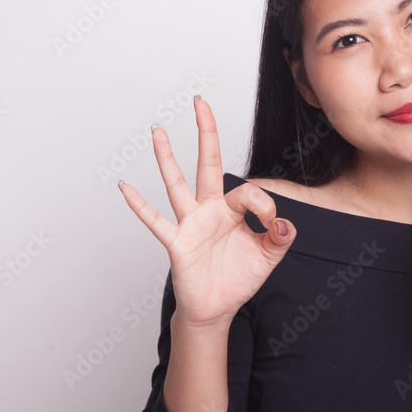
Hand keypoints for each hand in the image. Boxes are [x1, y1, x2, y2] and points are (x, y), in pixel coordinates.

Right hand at [118, 96, 295, 327]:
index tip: (272, 225)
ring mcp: (190, 224)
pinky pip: (156, 221)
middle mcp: (209, 210)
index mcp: (231, 210)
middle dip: (206, 133)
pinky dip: (140, 205)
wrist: (217, 308)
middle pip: (208, 164)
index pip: (249, 191)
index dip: (265, 206)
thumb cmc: (238, 279)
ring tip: (157, 131)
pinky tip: (125, 186)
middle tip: (200, 103)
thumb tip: (286, 223)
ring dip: (167, 158)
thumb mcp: (269, 256)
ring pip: (178, 184)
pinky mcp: (177, 243)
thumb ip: (281, 237)